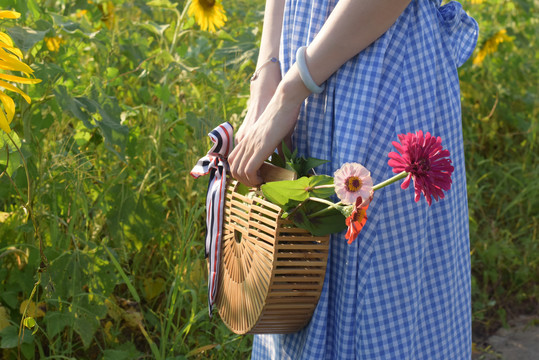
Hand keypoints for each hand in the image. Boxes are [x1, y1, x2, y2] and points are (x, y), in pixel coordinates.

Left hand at [229, 65, 309, 186]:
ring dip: (248, 181)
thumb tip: (283, 160)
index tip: (255, 176)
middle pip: (233, 168)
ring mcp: (251, 144)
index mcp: (247, 138)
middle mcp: (245, 142)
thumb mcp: (277, 133)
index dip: (241, 172)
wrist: (283, 101)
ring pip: (238, 171)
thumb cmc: (283, 115)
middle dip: (243, 180)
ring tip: (260, 183)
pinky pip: (248, 169)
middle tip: (257, 183)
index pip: (234, 160)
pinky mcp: (259, 147)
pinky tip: (262, 179)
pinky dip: (253, 178)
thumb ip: (277, 147)